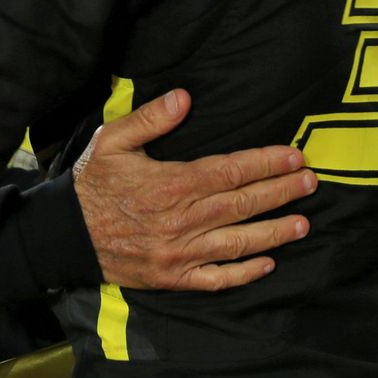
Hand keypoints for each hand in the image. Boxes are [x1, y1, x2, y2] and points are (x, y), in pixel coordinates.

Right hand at [73, 89, 316, 291]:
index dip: (266, 164)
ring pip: (237, 243)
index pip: (231, 171)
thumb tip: (186, 98)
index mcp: (171, 184)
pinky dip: (244, 273)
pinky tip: (267, 263)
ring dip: (274, 233)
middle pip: (242, 205)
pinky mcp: (173, 277)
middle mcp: (181, 220)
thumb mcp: (113, 140)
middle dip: (281, 192)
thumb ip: (151, 118)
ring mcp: (179, 253)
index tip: (294, 157)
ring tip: (303, 223)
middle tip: (312, 183)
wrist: (65, 234)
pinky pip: (216, 279)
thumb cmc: (93, 183)